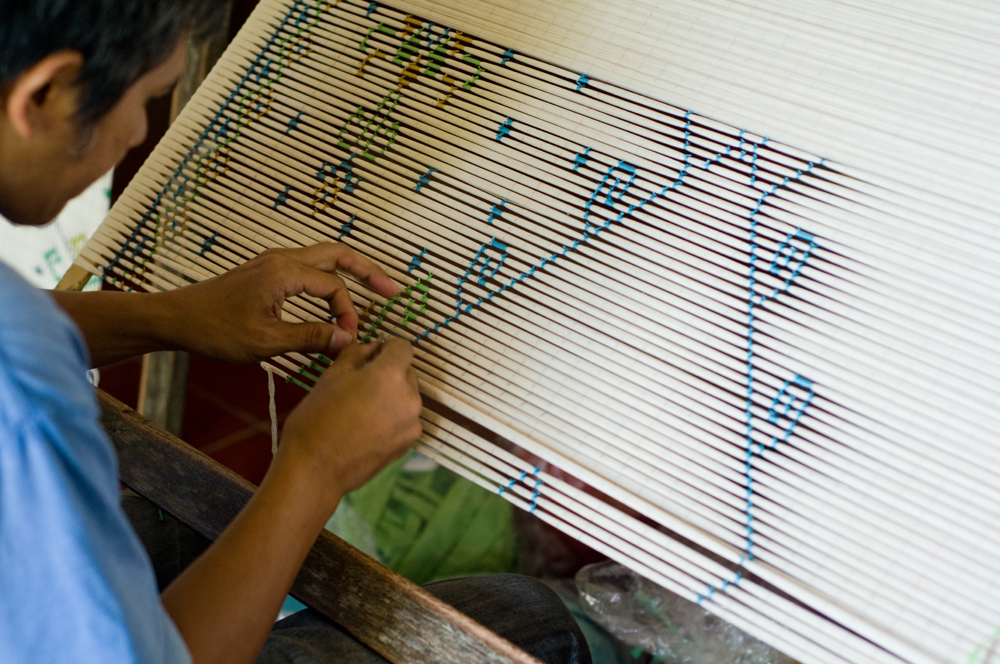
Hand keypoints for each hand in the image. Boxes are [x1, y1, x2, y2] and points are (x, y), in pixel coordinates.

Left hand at [165, 243, 398, 362]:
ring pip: (324, 258)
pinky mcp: (266, 272)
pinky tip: (333, 299)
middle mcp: (282, 259)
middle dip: (368, 271)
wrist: (176, 318)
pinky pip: (308, 268)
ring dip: (349, 273)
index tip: (348, 339)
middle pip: (338, 254)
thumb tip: (347, 340)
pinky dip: (328, 280)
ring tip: (372, 290)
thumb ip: (310, 337)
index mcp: (284, 272)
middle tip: (392, 291)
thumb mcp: (265, 341)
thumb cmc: (215, 330)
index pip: (333, 287)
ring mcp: (273, 263)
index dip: (348, 313)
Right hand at [272, 338, 421, 510]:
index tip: (372, 355)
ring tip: (362, 410)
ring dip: (391, 396)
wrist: (315, 470)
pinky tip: (367, 428)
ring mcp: (412, 424)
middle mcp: (409, 398)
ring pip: (406, 397)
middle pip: (407, 372)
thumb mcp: (331, 376)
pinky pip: (405, 420)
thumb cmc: (316, 420)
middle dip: (388, 373)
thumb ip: (356, 354)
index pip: (403, 347)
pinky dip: (392, 418)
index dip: (387, 347)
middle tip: (359, 385)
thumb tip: (370, 347)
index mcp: (390, 375)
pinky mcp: (408, 444)